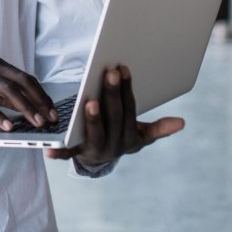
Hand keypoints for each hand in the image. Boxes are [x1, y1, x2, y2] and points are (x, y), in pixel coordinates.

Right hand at [0, 57, 58, 130]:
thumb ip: (3, 95)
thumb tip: (27, 107)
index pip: (26, 78)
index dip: (42, 95)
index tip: (53, 111)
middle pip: (21, 81)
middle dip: (39, 100)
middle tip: (50, 118)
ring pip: (7, 89)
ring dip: (24, 107)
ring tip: (35, 123)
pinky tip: (7, 126)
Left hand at [45, 65, 184, 164]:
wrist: (99, 161)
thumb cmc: (120, 137)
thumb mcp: (140, 135)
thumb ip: (159, 129)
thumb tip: (182, 123)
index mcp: (130, 137)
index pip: (129, 110)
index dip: (126, 90)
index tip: (122, 69)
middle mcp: (115, 145)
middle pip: (114, 117)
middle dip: (111, 94)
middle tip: (108, 72)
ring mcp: (96, 150)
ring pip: (95, 133)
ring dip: (93, 119)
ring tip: (89, 101)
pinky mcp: (77, 155)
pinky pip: (68, 154)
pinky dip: (59, 152)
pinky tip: (49, 149)